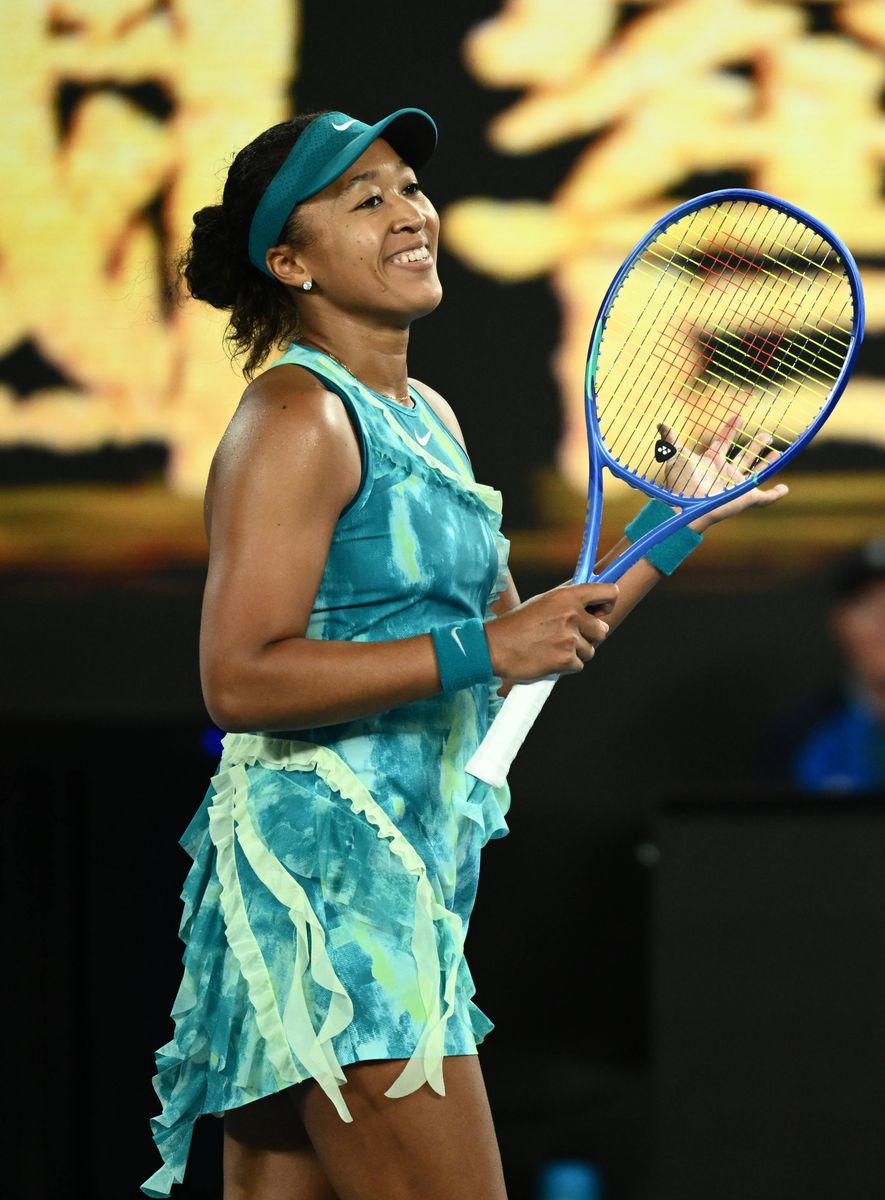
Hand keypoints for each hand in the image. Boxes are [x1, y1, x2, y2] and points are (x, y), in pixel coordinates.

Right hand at [484, 582, 617, 682]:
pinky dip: (566, 665)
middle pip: (602, 629)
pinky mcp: (565, 659)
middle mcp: (571, 614)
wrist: (494, 647)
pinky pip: (579, 665)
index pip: (608, 593)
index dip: (608, 603)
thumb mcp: (543, 602)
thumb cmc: (517, 625)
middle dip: (589, 636)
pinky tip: (548, 658)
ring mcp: (569, 638)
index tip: (601, 611)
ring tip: (552, 647)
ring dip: (576, 652)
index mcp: (567, 596)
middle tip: (567, 637)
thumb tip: (592, 605)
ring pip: (591, 650)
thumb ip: (569, 602)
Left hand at [658, 414, 788, 530]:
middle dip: (755, 445)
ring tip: (778, 452)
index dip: (730, 429)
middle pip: (744, 456)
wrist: (687, 505)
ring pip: (757, 472)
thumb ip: (670, 439)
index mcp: (711, 462)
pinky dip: (775, 495)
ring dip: (768, 462)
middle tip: (766, 434)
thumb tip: (660, 424)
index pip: (723, 442)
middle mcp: (725, 473)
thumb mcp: (676, 456)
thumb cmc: (680, 483)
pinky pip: (765, 498)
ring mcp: (736, 486)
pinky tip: (784, 489)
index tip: (738, 416)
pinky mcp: (746, 498)